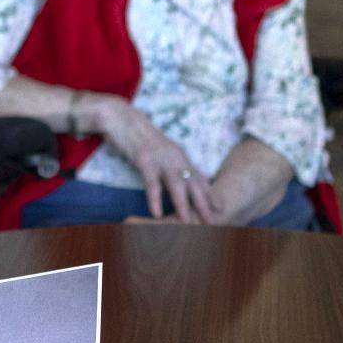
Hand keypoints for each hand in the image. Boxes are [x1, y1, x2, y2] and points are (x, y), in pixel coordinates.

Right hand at [99, 102, 217, 223]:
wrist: (122, 118)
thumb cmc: (140, 137)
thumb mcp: (163, 151)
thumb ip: (174, 163)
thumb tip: (186, 175)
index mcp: (180, 156)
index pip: (199, 177)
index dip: (210, 192)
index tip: (220, 207)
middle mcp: (175, 157)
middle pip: (193, 183)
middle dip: (204, 204)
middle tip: (212, 221)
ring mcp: (161, 159)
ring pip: (176, 185)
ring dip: (183, 206)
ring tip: (188, 224)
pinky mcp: (144, 160)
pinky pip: (152, 184)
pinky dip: (155, 200)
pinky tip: (156, 214)